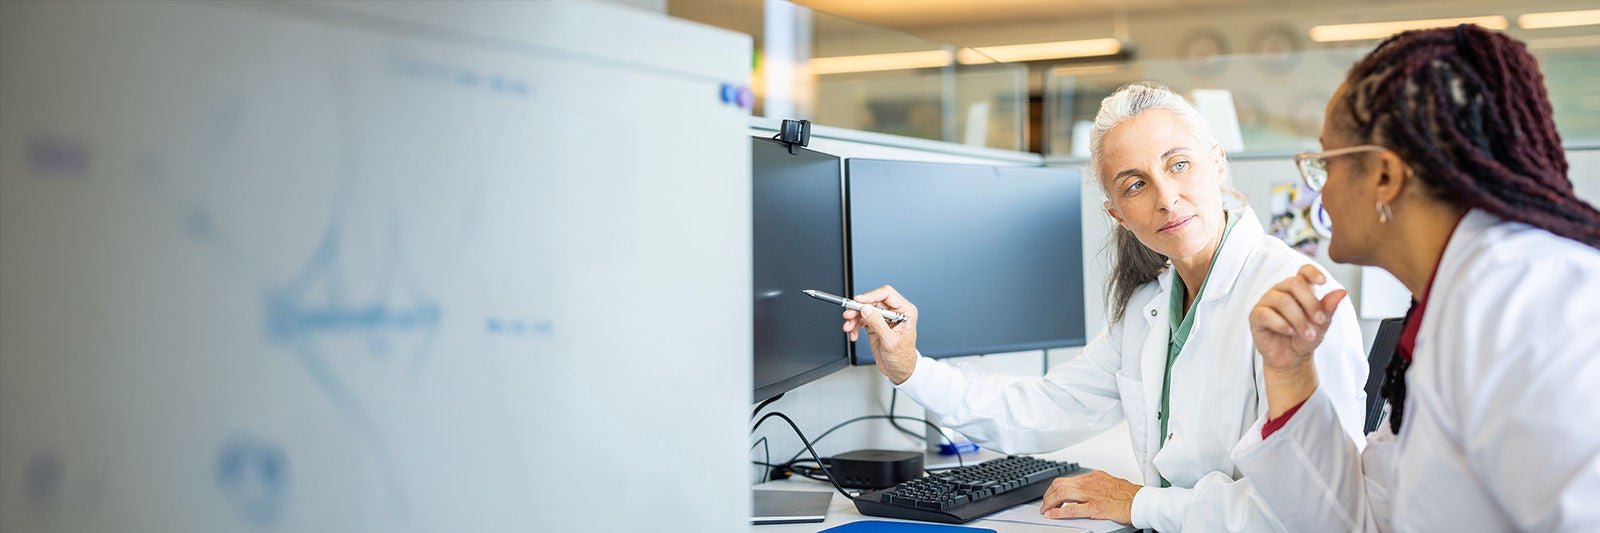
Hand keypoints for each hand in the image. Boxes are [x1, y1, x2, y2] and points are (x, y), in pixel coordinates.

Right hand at [840, 285, 917, 383]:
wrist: (899, 371)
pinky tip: (853, 334)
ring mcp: (884, 318)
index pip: (886, 294)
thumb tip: (867, 309)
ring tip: (849, 328)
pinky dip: (854, 326)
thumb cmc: (902, 358)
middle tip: (848, 315)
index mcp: (905, 311)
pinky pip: (861, 319)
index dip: (871, 296)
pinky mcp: (875, 325)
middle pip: (872, 301)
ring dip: (854, 318)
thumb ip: (878, 324)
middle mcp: (894, 312)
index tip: (858, 301)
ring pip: (864, 310)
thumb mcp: (891, 341)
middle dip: (858, 308)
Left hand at [1039, 470, 1140, 523]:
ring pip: (1062, 494)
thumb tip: (1084, 492)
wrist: (1144, 502)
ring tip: (1046, 510)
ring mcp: (1092, 495)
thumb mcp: (1110, 483)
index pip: (1068, 479)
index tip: (1051, 495)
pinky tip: (1052, 515)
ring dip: (1050, 503)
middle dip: (1048, 495)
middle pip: (1060, 484)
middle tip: (1045, 504)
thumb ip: (1096, 486)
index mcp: (1095, 476)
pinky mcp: (1096, 508)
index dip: (1055, 488)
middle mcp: (1091, 483)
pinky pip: (1072, 509)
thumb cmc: (1131, 495)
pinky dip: (1058, 512)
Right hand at [1249, 264, 1345, 416]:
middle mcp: (1281, 291)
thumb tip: (1341, 292)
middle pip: (1294, 283)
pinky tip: (1290, 332)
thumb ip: (1329, 308)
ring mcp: (1267, 302)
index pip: (1303, 271)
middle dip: (1310, 303)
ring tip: (1308, 335)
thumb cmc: (1305, 336)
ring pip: (1283, 300)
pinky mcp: (1256, 316)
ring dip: (1299, 319)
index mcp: (1298, 289)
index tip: (1323, 282)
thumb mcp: (1322, 324)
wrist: (1292, 357)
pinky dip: (1281, 324)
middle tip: (1320, 320)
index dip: (1313, 273)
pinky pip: (1266, 314)